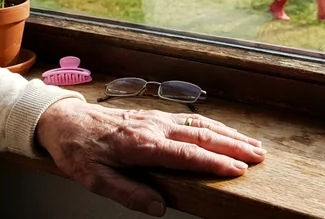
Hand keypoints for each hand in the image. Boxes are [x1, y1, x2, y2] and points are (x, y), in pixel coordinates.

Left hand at [35, 99, 264, 216]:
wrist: (65, 121)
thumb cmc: (79, 151)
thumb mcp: (95, 180)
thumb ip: (129, 194)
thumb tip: (159, 207)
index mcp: (142, 145)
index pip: (188, 154)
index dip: (215, 163)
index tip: (238, 171)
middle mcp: (155, 127)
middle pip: (203, 136)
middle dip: (234, 147)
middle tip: (259, 156)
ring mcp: (158, 119)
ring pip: (202, 125)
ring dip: (230, 135)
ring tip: (253, 145)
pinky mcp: (157, 116)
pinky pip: (192, 120)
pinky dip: (215, 126)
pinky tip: (227, 133)